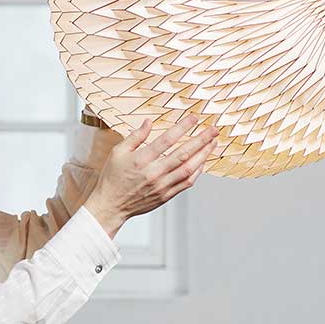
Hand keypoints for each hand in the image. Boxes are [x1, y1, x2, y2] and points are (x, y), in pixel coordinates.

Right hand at [85, 112, 218, 234]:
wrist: (111, 205)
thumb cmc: (113, 178)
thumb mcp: (118, 152)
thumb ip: (135, 137)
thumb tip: (149, 122)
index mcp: (141, 160)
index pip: (167, 140)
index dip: (183, 127)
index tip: (194, 118)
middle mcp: (154, 173)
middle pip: (183, 153)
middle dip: (201, 140)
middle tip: (213, 130)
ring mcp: (162, 186)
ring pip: (189, 169)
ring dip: (203, 155)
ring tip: (213, 144)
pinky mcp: (166, 195)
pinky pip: (186, 183)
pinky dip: (197, 172)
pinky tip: (202, 162)